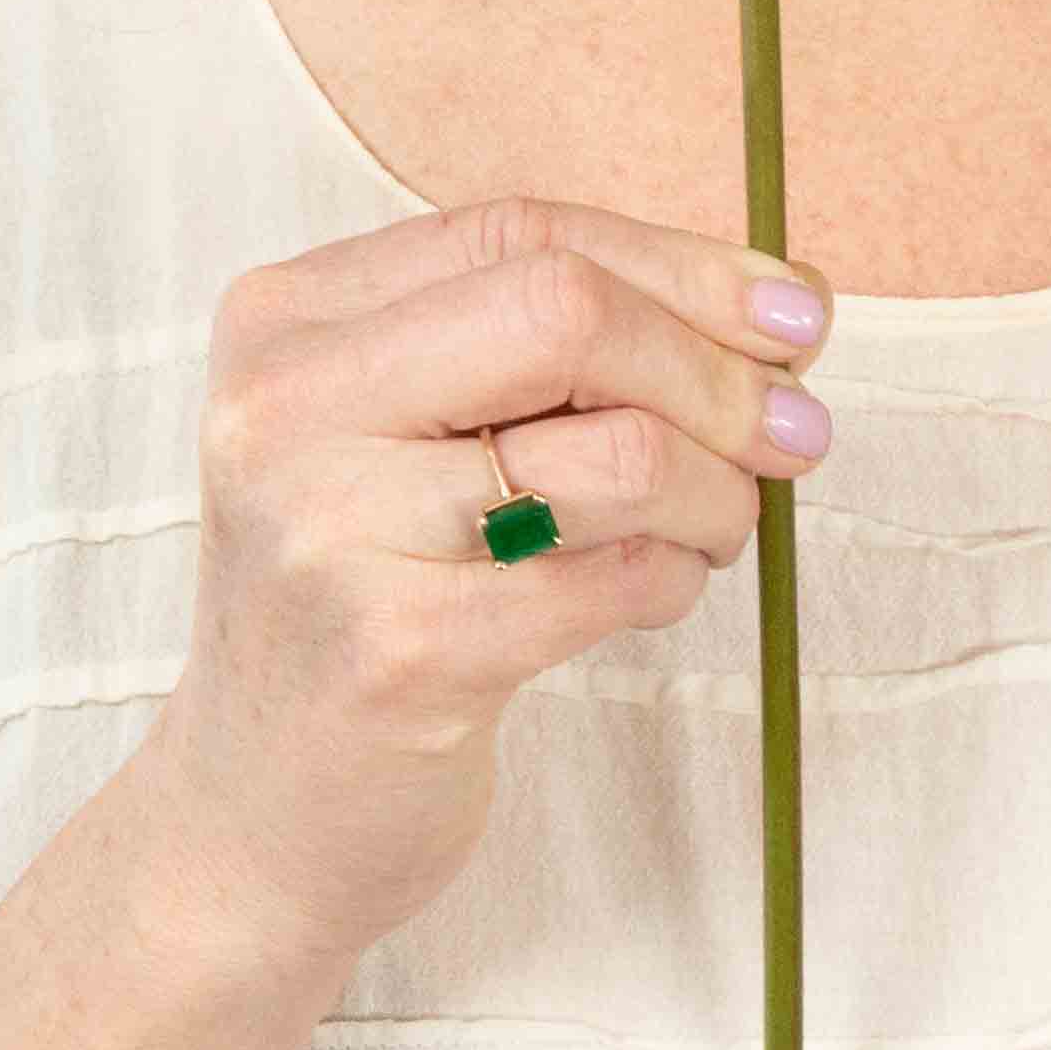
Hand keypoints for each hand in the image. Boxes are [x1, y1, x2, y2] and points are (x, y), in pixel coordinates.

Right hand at [137, 194, 836, 968]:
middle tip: (793, 433)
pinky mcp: (393, 654)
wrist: (254, 817)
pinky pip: (611, 577)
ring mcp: (329, 530)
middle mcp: (286, 406)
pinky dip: (672, 575)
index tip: (797, 315)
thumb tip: (780, 302)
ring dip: (716, 489)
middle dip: (715, 371)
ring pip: (616, 451)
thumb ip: (552, 343)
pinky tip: (654, 587)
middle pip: (568, 313)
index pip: (523, 233)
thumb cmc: (371, 592)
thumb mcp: (410, 431)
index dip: (684, 266)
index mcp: (287, 317)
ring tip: (715, 525)